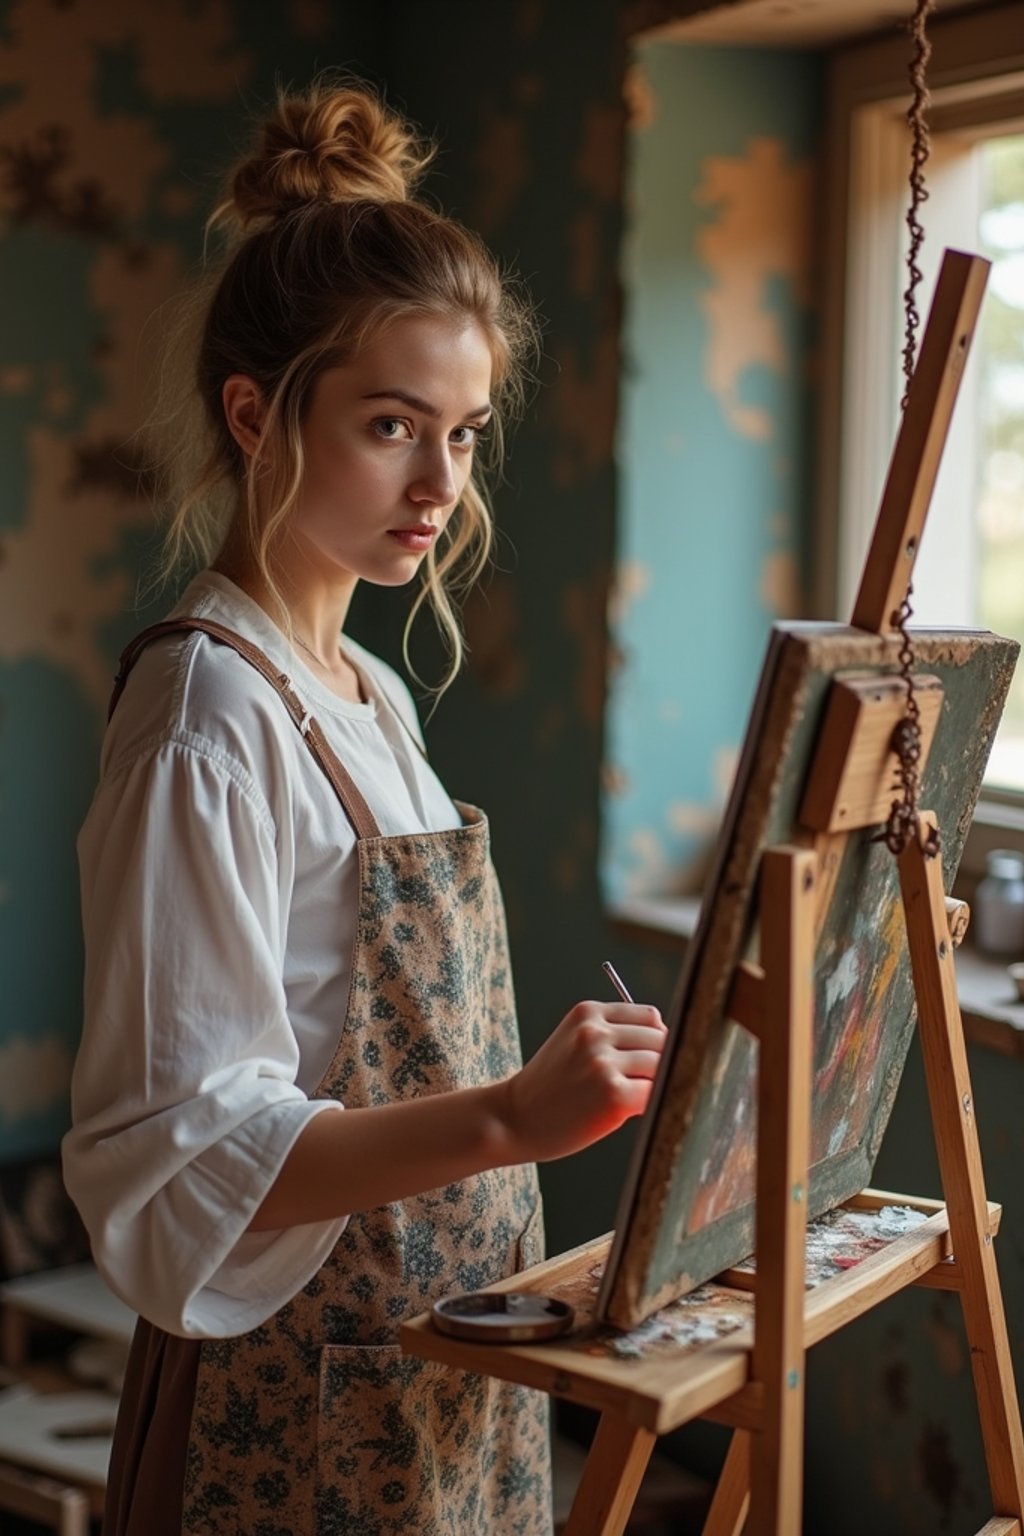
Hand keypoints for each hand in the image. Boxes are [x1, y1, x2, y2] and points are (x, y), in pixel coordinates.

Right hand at [499, 1001, 667, 1162]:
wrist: (514, 1119)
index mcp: (588, 1013)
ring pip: (661, 1065)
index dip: (656, 1040)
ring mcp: (603, 1063)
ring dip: (656, 1083)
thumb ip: (614, 1035)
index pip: (650, 1016)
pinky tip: (631, 1111)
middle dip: (660, 1062)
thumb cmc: (550, 1086)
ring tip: (632, 1097)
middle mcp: (596, 1032)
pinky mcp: (613, 1094)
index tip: (650, 1059)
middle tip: (643, 1083)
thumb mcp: (574, 1042)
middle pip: (660, 1039)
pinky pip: (655, 1092)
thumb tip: (672, 1043)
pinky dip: (652, 1103)